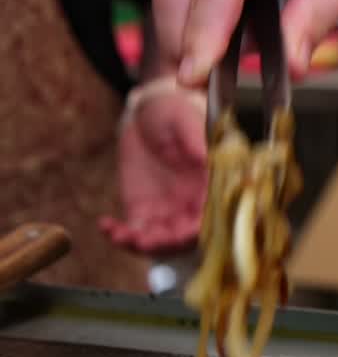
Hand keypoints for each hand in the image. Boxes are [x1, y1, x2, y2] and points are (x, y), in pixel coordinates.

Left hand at [101, 90, 207, 253]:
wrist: (148, 112)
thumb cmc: (173, 111)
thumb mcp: (184, 120)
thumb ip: (195, 141)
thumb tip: (207, 159)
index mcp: (209, 184)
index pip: (212, 214)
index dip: (201, 228)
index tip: (185, 232)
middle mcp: (192, 202)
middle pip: (185, 236)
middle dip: (167, 244)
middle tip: (144, 239)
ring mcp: (167, 209)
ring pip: (160, 240)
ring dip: (141, 245)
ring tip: (119, 234)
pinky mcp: (143, 209)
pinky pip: (134, 231)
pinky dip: (120, 235)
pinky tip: (106, 224)